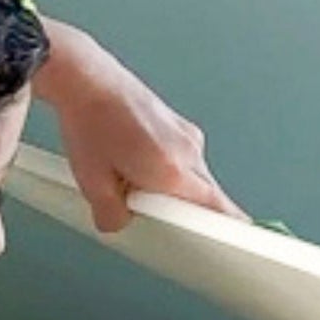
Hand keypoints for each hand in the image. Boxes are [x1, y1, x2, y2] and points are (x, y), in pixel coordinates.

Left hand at [36, 19, 245, 232]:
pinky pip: (185, 158)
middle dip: (185, 210)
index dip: (229, 229)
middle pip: (208, 196)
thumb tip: (119, 222)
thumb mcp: (92, 184)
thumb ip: (112, 216)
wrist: (84, 78)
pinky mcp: (179, 124)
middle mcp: (188, 151)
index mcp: (173, 172)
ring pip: (195, 177)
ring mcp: (187, 134)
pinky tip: (136, 161)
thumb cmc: (90, 120)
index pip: (218, 210)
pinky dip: (168, 168)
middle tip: (155, 211)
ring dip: (173, 188)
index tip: (234, 241)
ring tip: (133, 178)